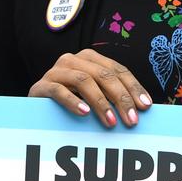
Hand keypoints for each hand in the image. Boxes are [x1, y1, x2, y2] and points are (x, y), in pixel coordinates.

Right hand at [29, 49, 152, 127]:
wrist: (35, 106)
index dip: (134, 87)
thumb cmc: (72, 102)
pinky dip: (72, 101)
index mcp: (90, 59)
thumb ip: (113, 96)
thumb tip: (143, 109)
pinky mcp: (41, 85)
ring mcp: (56, 71)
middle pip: (104, 75)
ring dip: (101, 102)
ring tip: (111, 122)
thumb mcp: (94, 96)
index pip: (118, 70)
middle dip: (121, 98)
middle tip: (132, 120)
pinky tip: (84, 113)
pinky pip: (58, 90)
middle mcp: (73, 60)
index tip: (146, 106)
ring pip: (84, 81)